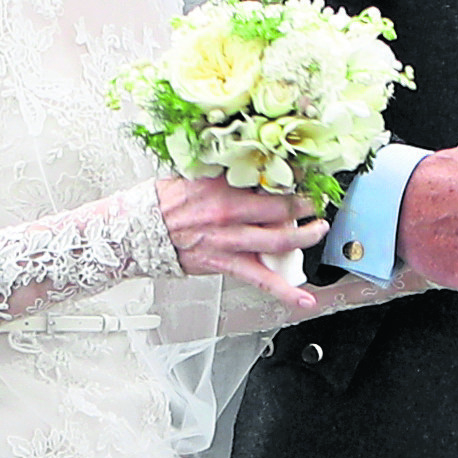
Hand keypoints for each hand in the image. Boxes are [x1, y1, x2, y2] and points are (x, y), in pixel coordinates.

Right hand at [156, 175, 322, 311]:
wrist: (139, 229)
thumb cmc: (166, 202)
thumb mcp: (197, 174)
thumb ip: (225, 170)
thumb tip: (249, 159)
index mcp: (222, 187)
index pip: (267, 180)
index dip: (292, 179)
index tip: (305, 177)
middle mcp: (229, 214)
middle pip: (280, 209)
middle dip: (305, 206)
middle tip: (317, 203)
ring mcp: (229, 241)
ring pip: (277, 242)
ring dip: (304, 237)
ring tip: (318, 232)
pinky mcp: (225, 264)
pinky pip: (261, 280)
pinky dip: (285, 291)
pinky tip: (303, 299)